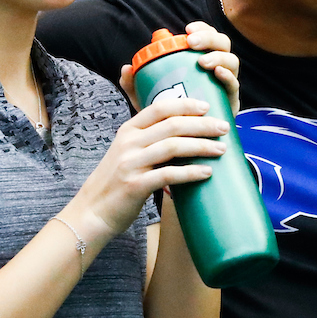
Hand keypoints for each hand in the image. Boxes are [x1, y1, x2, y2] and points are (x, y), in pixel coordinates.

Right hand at [67, 98, 229, 242]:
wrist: (92, 213)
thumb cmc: (115, 183)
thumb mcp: (126, 154)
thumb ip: (148, 141)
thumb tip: (183, 134)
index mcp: (128, 131)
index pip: (159, 108)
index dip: (185, 104)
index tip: (208, 106)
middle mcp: (129, 143)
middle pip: (172, 125)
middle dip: (202, 124)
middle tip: (224, 127)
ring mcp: (131, 163)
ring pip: (173, 147)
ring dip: (201, 146)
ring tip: (222, 149)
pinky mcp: (135, 185)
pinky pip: (169, 175)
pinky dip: (191, 173)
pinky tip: (207, 172)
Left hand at [119, 21, 240, 114]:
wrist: (184, 147)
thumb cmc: (169, 117)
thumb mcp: (150, 99)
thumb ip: (137, 85)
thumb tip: (126, 69)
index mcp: (200, 62)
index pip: (207, 38)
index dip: (202, 29)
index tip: (187, 29)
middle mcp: (216, 70)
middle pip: (222, 44)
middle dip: (209, 39)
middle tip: (192, 43)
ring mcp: (225, 86)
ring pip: (232, 62)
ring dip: (218, 56)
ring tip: (203, 62)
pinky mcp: (231, 104)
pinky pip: (235, 87)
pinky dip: (228, 77)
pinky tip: (218, 73)